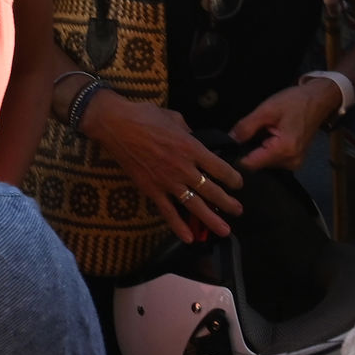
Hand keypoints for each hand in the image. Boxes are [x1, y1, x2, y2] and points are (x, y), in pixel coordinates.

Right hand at [84, 96, 242, 241]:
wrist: (116, 125)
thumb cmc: (145, 116)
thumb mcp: (174, 117)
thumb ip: (187, 130)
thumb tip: (193, 137)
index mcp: (192, 148)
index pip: (220, 168)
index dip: (233, 178)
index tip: (238, 184)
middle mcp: (184, 168)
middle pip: (212, 191)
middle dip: (228, 203)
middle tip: (238, 211)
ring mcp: (168, 182)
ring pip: (195, 205)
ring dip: (211, 219)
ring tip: (224, 230)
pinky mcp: (152, 190)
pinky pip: (168, 212)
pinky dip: (179, 227)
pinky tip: (189, 238)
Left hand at [228, 78, 343, 170]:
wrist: (319, 100)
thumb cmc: (295, 102)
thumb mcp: (267, 110)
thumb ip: (246, 126)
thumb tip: (230, 139)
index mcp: (284, 150)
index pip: (251, 164)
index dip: (237, 156)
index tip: (230, 146)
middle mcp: (291, 162)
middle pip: (257, 164)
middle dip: (250, 149)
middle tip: (253, 131)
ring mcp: (294, 163)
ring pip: (264, 162)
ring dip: (259, 148)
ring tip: (264, 131)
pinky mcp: (295, 160)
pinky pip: (273, 159)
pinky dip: (268, 149)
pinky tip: (271, 135)